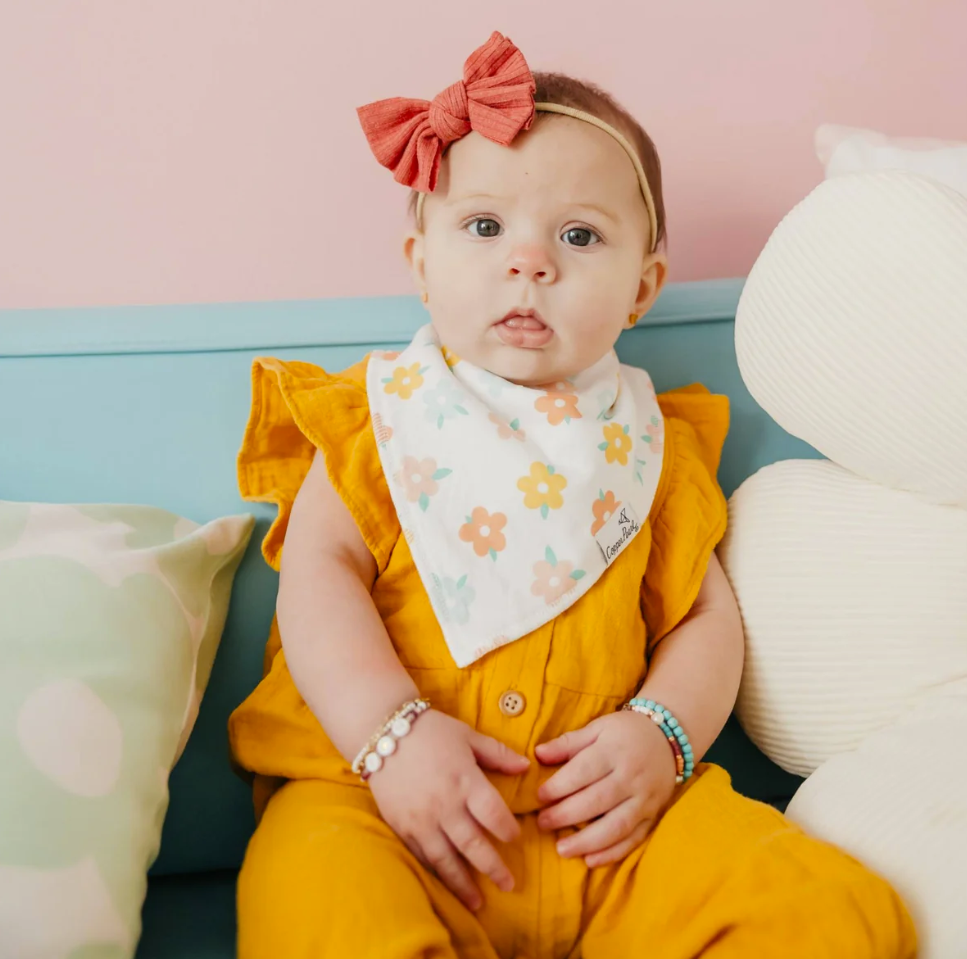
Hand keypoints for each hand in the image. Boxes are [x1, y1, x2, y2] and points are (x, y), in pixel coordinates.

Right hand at [368, 709, 529, 911]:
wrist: (383, 732)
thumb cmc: (431, 731)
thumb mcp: (468, 736)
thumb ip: (498, 754)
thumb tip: (526, 766)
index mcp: (465, 781)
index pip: (494, 815)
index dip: (508, 830)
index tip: (516, 839)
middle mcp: (445, 805)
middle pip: (474, 844)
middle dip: (493, 868)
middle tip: (509, 885)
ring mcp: (422, 819)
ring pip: (446, 859)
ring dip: (464, 883)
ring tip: (479, 903)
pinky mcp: (402, 826)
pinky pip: (422, 855)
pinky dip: (436, 873)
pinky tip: (446, 886)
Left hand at [535, 710, 676, 867]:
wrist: (670, 739)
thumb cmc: (626, 731)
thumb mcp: (598, 728)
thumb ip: (568, 742)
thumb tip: (538, 754)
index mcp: (614, 750)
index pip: (583, 771)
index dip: (559, 786)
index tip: (539, 797)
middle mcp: (631, 776)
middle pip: (597, 801)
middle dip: (566, 815)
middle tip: (542, 823)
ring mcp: (644, 799)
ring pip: (616, 826)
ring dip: (587, 841)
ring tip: (561, 849)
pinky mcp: (653, 816)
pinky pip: (634, 839)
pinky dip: (612, 853)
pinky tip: (590, 860)